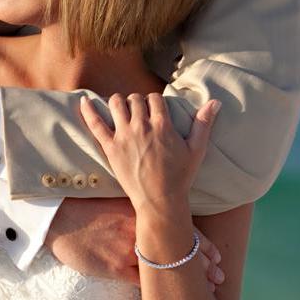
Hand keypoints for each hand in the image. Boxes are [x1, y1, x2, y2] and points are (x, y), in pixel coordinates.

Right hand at [45, 197, 225, 289]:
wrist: (59, 219)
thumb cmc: (86, 210)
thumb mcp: (117, 203)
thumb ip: (139, 211)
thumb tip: (160, 216)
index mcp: (143, 213)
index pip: (183, 228)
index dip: (203, 244)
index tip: (218, 256)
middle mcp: (141, 231)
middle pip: (182, 250)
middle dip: (204, 265)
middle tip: (220, 278)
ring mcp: (128, 250)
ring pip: (167, 269)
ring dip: (189, 282)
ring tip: (207, 292)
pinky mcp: (115, 268)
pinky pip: (143, 284)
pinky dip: (161, 293)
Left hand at [79, 93, 218, 216]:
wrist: (159, 200)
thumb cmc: (180, 176)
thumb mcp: (196, 150)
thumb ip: (203, 124)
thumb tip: (215, 102)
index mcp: (162, 126)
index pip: (155, 99)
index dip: (155, 101)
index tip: (155, 109)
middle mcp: (142, 127)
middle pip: (135, 99)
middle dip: (138, 101)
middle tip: (139, 111)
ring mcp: (124, 136)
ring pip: (117, 104)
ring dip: (119, 101)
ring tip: (121, 106)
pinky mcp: (110, 147)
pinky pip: (96, 124)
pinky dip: (88, 111)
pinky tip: (84, 101)